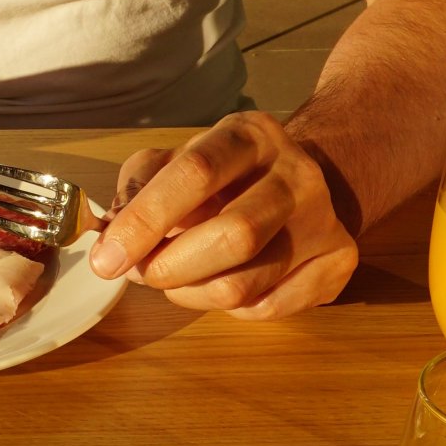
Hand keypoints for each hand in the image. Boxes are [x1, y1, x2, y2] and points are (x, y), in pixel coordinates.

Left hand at [87, 112, 358, 317]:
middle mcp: (295, 173)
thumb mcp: (177, 160)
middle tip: (143, 275)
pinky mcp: (339, 260)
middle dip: (171, 267)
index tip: (107, 259)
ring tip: (176, 280)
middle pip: (234, 235)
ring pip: (246, 284)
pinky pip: (269, 307)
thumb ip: (140, 188)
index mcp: (249, 136)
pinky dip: (230, 309)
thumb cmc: (226, 176)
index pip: (197, 174)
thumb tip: (110, 235)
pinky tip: (222, 284)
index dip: (146, 220)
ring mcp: (323, 219)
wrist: (306, 182)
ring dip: (191, 293)